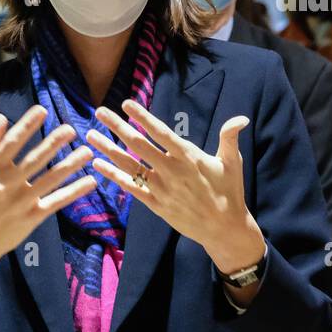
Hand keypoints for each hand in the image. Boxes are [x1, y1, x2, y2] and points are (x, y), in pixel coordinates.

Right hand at [0, 106, 94, 316]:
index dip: (26, 125)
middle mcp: (8, 183)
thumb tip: (2, 117)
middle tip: (71, 128)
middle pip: (34, 160)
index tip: (42, 110)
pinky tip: (90, 181)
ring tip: (87, 151)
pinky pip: (56, 202)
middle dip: (53, 143)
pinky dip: (73, 192)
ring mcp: (21, 201)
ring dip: (70, 165)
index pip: (12, 143)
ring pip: (50, 180)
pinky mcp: (32, 217)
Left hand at [88, 99, 265, 277]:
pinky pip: (130, 187)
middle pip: (138, 145)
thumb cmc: (229, 191)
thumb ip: (229, 138)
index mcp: (188, 156)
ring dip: (108, 148)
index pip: (161, 132)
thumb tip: (241, 118)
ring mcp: (161, 188)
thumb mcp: (232, 163)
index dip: (143, 117)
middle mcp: (171, 170)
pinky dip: (113, 175)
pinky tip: (98, 164)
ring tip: (90, 135)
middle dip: (117, 126)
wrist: (223, 228)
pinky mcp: (155, 204)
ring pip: (129, 165)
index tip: (127, 103)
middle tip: (100, 111)